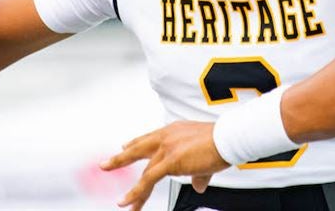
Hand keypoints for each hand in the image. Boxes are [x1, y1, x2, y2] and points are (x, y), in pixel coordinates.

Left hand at [100, 120, 229, 209]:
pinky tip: (127, 203)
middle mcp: (166, 137)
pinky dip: (136, 193)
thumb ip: (198, 173)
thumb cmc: (222, 142)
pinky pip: (148, 181)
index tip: (126, 146)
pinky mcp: (169, 161)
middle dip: (120, 158)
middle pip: (138, 148)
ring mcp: (166, 149)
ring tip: (123, 203)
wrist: (228, 137)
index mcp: (174, 131)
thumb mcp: (206, 159)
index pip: (150, 138)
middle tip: (106, 164)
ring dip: (133, 190)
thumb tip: (198, 185)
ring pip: (144, 172)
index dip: (136, 143)